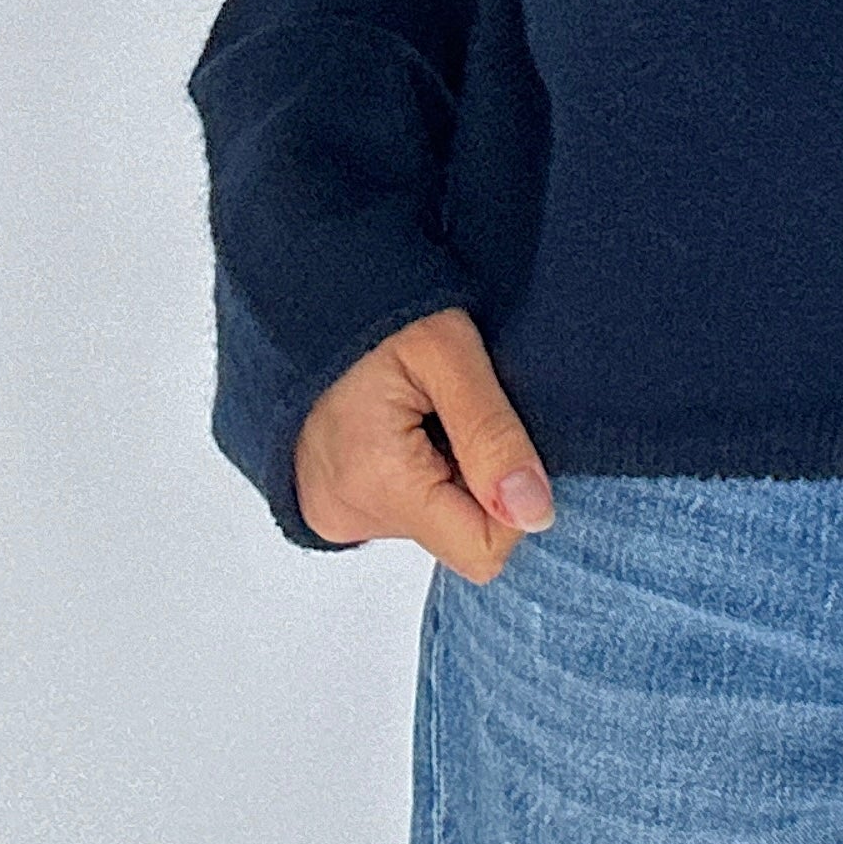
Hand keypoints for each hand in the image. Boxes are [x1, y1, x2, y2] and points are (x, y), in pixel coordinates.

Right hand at [293, 306, 555, 577]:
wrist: (306, 293)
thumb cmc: (375, 308)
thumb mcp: (450, 352)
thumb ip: (494, 435)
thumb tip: (536, 514)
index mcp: (378, 482)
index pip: (483, 550)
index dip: (514, 502)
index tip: (503, 437)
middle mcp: (349, 513)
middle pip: (459, 534)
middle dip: (479, 480)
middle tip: (457, 411)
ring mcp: (334, 513)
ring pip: (435, 521)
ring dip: (449, 473)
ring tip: (426, 409)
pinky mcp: (330, 506)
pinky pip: (403, 508)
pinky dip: (420, 471)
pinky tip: (405, 422)